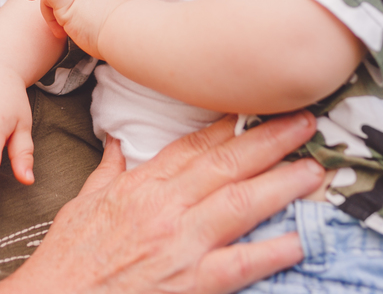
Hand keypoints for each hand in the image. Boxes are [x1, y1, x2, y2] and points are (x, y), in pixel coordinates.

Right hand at [0, 112, 322, 293]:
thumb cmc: (68, 259)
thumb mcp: (83, 203)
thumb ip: (109, 171)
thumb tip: (117, 143)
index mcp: (140, 186)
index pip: (193, 145)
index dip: (229, 124)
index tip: (258, 107)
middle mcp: (165, 208)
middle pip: (227, 163)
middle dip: (270, 140)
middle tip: (305, 122)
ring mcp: (180, 245)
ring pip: (241, 203)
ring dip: (283, 184)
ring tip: (314, 170)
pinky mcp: (191, 283)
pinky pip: (240, 263)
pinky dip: (271, 251)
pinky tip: (299, 241)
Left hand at [25, 0, 138, 58]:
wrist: (132, 32)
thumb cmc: (134, 32)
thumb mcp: (129, 17)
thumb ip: (115, 15)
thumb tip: (113, 27)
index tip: (82, 19)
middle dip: (64, 11)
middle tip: (65, 33)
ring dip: (53, 17)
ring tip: (62, 35)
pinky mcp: (67, 2)